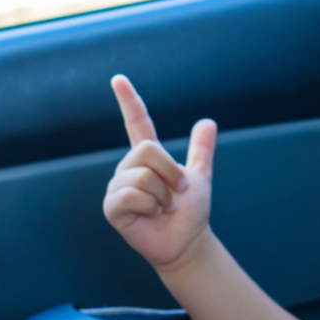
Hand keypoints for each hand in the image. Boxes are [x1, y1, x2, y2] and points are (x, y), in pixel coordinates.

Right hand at [103, 74, 217, 271]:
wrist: (187, 241)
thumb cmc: (190, 212)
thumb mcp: (199, 177)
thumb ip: (201, 150)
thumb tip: (208, 121)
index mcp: (147, 158)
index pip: (136, 123)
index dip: (128, 101)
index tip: (119, 78)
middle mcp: (128, 168)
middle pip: (147, 150)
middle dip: (170, 172)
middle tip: (177, 192)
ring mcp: (117, 187)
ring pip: (141, 176)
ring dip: (163, 195)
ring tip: (164, 208)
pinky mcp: (112, 207)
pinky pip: (130, 195)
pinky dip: (150, 206)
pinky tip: (151, 216)